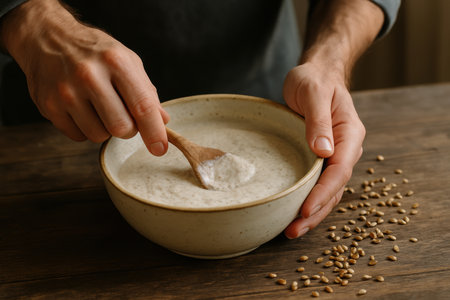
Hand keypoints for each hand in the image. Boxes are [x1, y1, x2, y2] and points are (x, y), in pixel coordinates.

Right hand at [0, 0, 168, 155]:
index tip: (160, 149)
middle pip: (121, 128)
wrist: (46, 39)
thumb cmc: (94, 52)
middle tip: (122, 113)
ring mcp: (66, 92)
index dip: (154, 132)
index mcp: (116, 62)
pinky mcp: (49, 106)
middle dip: (128, 129)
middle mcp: (90, 76)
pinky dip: (85, 129)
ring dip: (105, 129)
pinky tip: (81, 108)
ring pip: (99, 136)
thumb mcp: (127, 61)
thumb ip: (146, 92)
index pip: (142, 106)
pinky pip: (78, 136)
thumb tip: (162, 121)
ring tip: (98, 107)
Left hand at [282, 62, 364, 237]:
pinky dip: (308, 200)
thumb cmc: (315, 80)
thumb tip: (323, 152)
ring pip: (327, 191)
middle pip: (334, 188)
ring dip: (312, 212)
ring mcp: (334, 155)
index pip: (339, 171)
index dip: (322, 193)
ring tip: (292, 230)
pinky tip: (294, 212)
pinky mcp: (321, 158)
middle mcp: (345, 149)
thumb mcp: (314, 93)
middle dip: (315, 212)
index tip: (305, 209)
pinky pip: (317, 184)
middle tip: (293, 230)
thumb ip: (319, 122)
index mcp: (349, 135)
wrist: (316, 74)